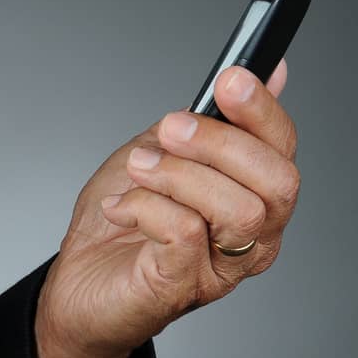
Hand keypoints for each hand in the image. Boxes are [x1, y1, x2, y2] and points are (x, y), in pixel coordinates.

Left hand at [32, 61, 300, 357]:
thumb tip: (266, 72)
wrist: (75, 285)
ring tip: (138, 170)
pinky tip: (121, 208)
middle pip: (277, 180)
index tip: (230, 79)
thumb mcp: (158, 153)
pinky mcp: (184, 284)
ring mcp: (223, 264)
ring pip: (238, 207)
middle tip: (170, 129)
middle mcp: (252, 233)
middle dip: (220, 143)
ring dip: (178, 175)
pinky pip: (185, 232)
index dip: (261, 110)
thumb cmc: (118, 224)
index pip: (282, 148)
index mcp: (251, 194)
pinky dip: (147, 207)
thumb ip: (206, 120)